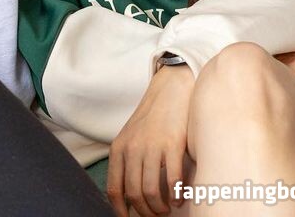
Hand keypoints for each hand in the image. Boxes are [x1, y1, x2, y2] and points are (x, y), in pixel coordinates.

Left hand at [107, 65, 193, 216]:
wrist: (170, 91)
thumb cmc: (152, 119)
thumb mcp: (131, 138)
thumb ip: (128, 162)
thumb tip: (130, 194)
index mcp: (119, 149)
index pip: (114, 188)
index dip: (121, 210)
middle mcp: (132, 149)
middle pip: (134, 194)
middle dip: (146, 212)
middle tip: (156, 215)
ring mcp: (152, 146)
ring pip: (152, 191)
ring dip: (160, 207)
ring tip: (167, 208)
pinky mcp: (172, 144)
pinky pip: (173, 180)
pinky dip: (177, 195)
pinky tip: (179, 198)